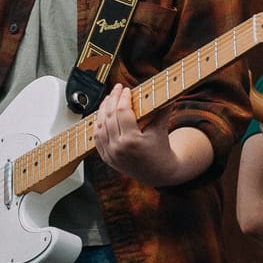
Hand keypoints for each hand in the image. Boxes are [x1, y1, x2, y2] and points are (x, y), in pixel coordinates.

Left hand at [95, 84, 211, 187]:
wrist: (159, 173)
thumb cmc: (161, 150)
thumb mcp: (161, 129)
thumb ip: (162, 109)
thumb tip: (166, 91)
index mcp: (132, 141)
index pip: (122, 112)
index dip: (123, 98)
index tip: (126, 89)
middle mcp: (118, 148)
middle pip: (109, 117)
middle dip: (112, 99)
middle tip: (116, 89)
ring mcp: (110, 154)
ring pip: (99, 126)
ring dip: (102, 110)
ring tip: (108, 99)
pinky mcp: (106, 158)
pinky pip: (97, 138)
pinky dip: (97, 125)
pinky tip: (101, 115)